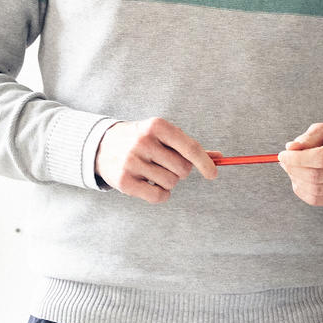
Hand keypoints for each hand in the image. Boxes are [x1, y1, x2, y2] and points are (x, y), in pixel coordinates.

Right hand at [95, 118, 215, 203]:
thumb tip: (219, 158)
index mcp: (157, 126)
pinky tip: (150, 185)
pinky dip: (161, 195)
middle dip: (180, 171)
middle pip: (183, 169)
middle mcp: (143, 142)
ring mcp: (132, 161)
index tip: (213, 174)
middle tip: (166, 165)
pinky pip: (159, 196)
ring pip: (171, 183)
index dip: (205, 163)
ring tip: (153, 172)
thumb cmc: (142, 140)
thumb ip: (189, 147)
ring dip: (168, 182)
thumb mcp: (163, 135)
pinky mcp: (124, 181)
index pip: (190, 148)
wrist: (102, 146)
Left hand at [279, 121, 322, 206]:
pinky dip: (301, 190)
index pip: (321, 158)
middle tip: (284, 161)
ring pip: (314, 190)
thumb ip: (308, 138)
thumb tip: (290, 149)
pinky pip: (316, 200)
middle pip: (316, 176)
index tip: (282, 155)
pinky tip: (299, 179)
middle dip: (293, 169)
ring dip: (296, 179)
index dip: (297, 159)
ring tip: (292, 168)